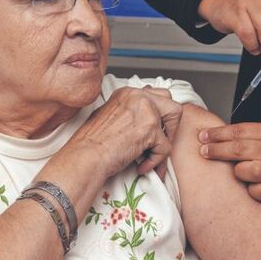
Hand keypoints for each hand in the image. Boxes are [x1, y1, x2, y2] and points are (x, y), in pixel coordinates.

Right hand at [67, 86, 182, 178]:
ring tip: (152, 155)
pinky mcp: (150, 128)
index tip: (155, 132)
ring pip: (175, 123)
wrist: (86, 156)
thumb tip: (146, 122)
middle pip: (172, 105)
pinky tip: (141, 166)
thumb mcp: (111, 117)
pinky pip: (165, 148)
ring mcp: (145, 110)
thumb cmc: (92, 142)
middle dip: (171, 126)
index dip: (160, 117)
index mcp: (128, 93)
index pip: (158, 96)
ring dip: (166, 142)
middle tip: (159, 143)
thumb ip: (130, 114)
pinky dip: (156, 161)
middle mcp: (138, 96)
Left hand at [197, 123, 260, 201]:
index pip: (239, 131)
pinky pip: (259, 192)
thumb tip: (213, 136)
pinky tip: (249, 188)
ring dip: (237, 171)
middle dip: (217, 150)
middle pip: (240, 149)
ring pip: (249, 171)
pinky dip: (251, 191)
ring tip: (234, 172)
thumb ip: (245, 134)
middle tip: (203, 151)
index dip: (218, 134)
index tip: (203, 136)